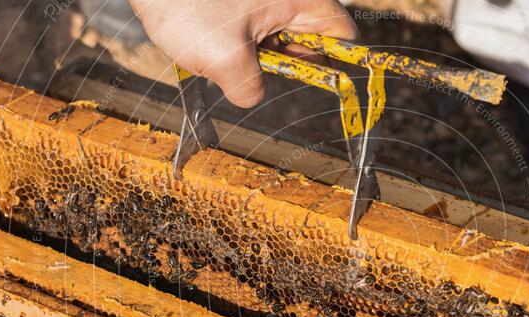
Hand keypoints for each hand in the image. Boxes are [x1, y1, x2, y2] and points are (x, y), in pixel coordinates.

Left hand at [129, 0, 357, 106]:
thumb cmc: (185, 3)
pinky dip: (238, 43)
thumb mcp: (224, 60)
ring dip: (255, 55)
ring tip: (223, 49)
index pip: (342, 33)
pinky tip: (212, 41)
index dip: (336, 63)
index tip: (317, 83)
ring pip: (277, 36)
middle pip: (310, 37)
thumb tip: (251, 95)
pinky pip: (253, 29)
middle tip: (255, 65)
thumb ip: (250, 89)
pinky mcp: (242, 1)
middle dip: (283, 61)